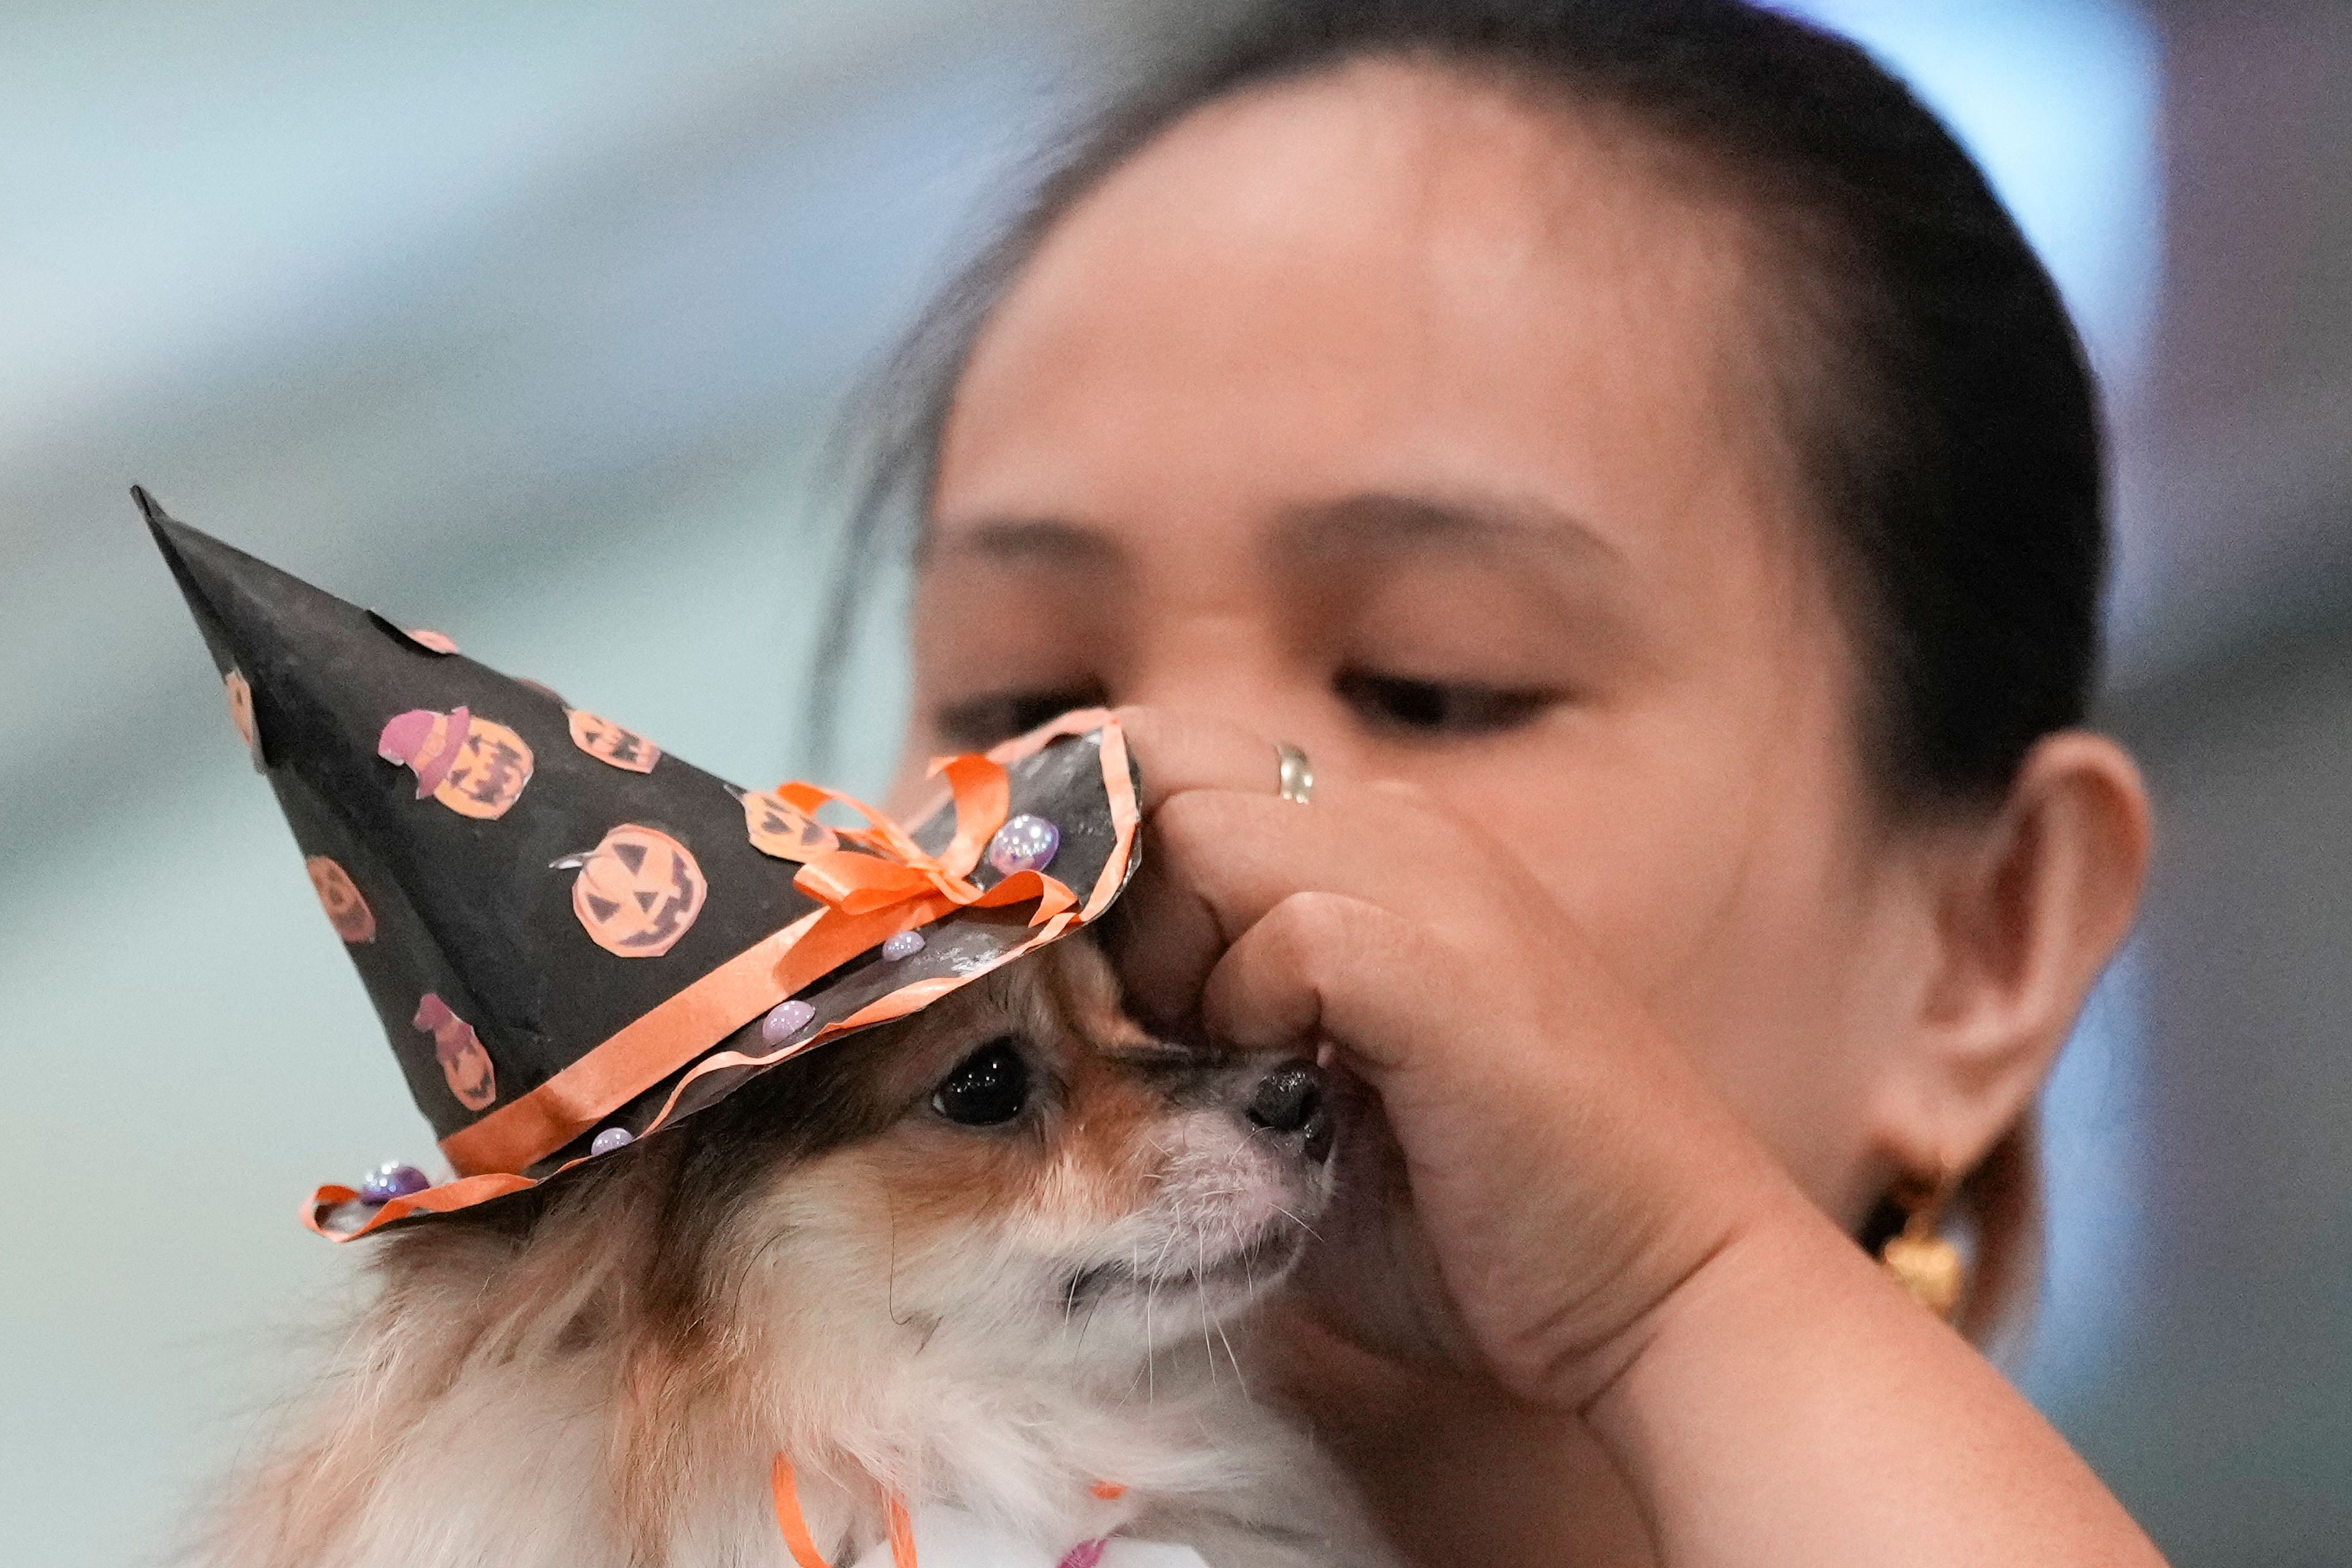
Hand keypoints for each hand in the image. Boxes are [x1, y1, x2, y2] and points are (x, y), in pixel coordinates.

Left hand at [1098, 706, 1802, 1410]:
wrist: (1670, 1292)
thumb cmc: (1486, 1224)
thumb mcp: (1306, 1114)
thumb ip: (1207, 1042)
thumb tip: (1073, 1034)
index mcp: (1378, 849)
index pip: (1174, 758)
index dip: (1074, 825)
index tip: (1010, 922)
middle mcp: (1401, 831)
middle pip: (1165, 760)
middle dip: (1085, 869)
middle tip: (1072, 991)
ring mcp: (1430, 885)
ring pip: (1200, 829)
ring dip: (1159, 949)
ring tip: (1196, 1059)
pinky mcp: (1441, 964)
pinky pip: (1278, 934)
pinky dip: (1241, 1013)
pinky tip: (1281, 1090)